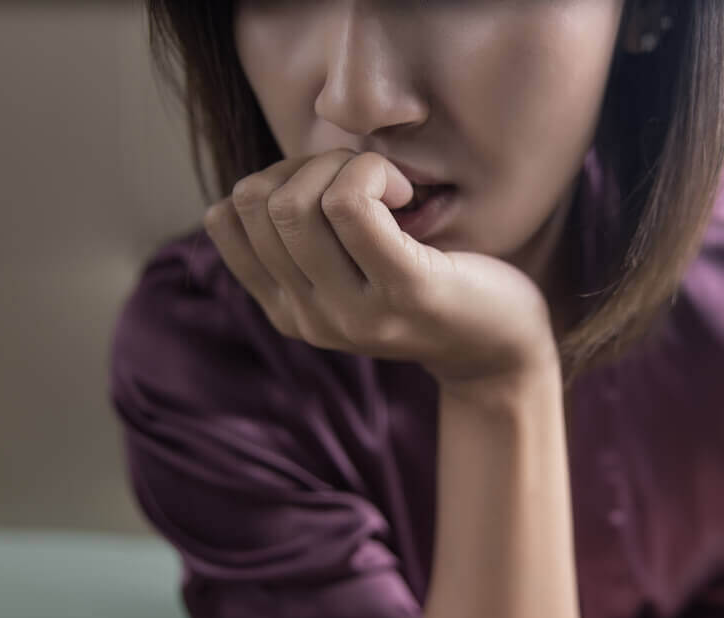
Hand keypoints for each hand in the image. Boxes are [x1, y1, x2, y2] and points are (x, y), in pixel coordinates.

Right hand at [203, 149, 557, 385]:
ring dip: (345, 166)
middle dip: (309, 165)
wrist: (499, 345)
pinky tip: (407, 192)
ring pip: (297, 203)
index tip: (326, 188)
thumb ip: (305, 238)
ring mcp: (353, 313)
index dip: (271, 179)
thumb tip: (268, 178)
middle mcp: (309, 320)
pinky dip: (374, 172)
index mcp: (287, 311)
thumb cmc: (427, 284)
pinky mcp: (404, 291)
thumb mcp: (349, 270)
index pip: (224, 219)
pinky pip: (351, 202)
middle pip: (260, 204)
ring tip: (392, 187)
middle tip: (367, 180)